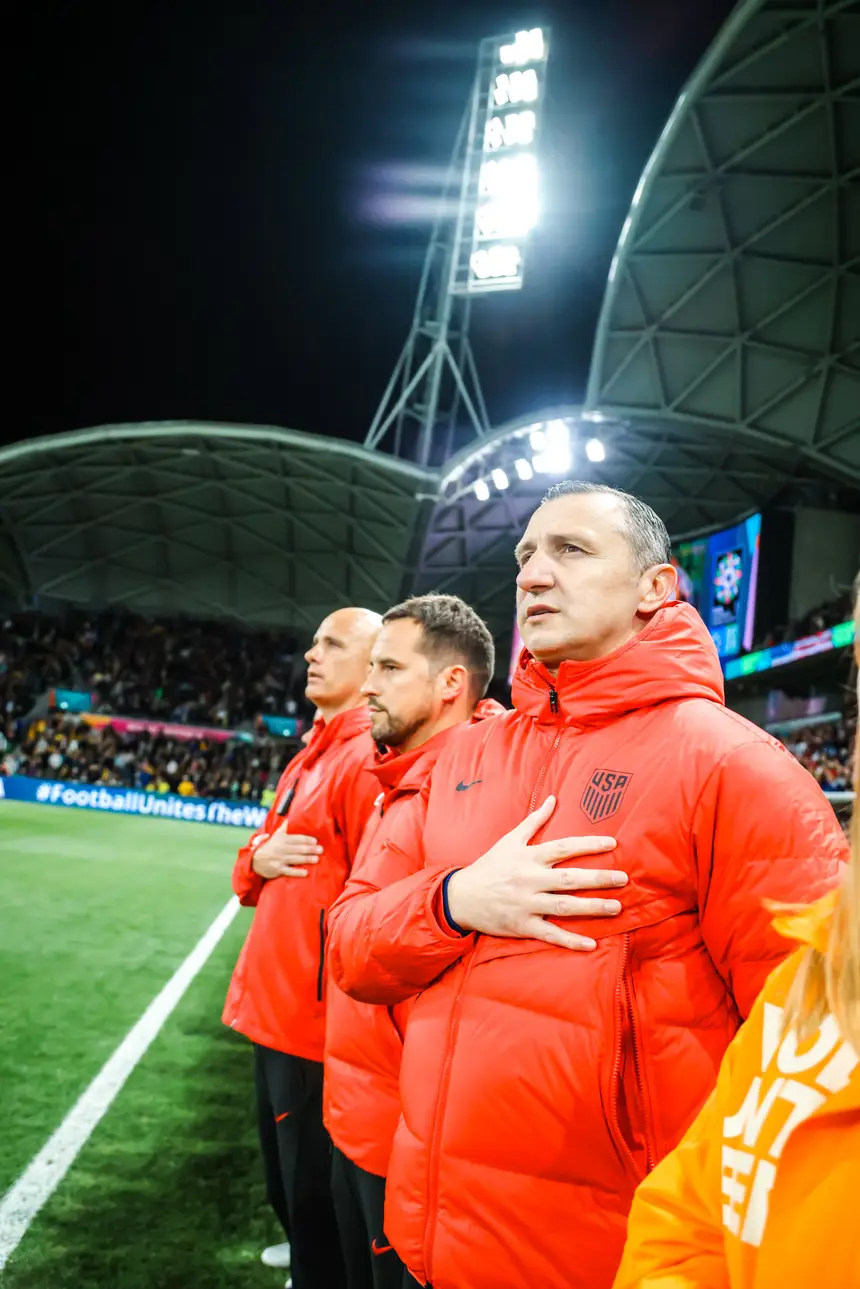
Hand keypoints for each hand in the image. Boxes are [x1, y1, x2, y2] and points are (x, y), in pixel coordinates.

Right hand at [251, 828, 322, 878]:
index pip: (296, 839)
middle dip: (310, 849)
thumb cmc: (269, 847)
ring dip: (306, 859)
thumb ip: (284, 827)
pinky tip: (306, 872)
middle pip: (298, 849)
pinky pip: (289, 871)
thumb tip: (289, 817)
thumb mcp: (275, 835)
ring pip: (295, 859)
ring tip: (316, 859)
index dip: (306, 839)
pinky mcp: (277, 870)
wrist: (255, 860)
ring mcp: (279, 860)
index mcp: (281, 840)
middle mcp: (280, 849)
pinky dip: (297, 872)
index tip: (315, 841)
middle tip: (321, 849)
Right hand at [445, 795, 625, 950]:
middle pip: (569, 879)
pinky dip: (570, 940)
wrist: (461, 896)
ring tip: (617, 906)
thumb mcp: (509, 840)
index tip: (612, 843)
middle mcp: (529, 880)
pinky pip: (550, 935)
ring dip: (592, 907)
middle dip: (598, 878)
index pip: (564, 847)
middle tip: (623, 878)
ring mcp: (526, 904)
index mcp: (528, 857)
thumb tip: (553, 799)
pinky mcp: (523, 926)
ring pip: (564, 907)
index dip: (589, 845)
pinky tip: (591, 944)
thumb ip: (534, 821)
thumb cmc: (490, 866)